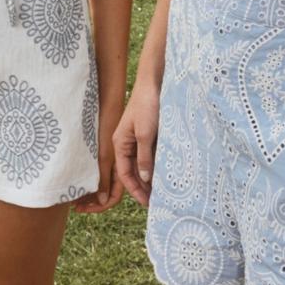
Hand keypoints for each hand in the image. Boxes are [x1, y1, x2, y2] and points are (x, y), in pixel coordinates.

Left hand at [73, 98, 124, 214]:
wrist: (109, 93)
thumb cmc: (109, 119)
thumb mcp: (105, 151)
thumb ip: (105, 176)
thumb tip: (103, 200)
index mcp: (118, 165)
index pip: (112, 196)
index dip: (99, 207)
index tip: (81, 210)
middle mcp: (114, 161)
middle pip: (106, 190)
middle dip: (91, 201)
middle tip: (73, 206)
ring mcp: (109, 152)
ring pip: (100, 178)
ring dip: (88, 189)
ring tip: (70, 193)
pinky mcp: (102, 143)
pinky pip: (97, 165)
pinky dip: (87, 174)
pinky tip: (74, 173)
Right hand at [113, 76, 160, 206]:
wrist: (155, 82)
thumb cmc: (147, 105)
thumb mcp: (145, 134)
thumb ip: (144, 157)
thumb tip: (144, 179)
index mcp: (120, 143)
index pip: (125, 173)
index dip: (135, 189)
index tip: (147, 202)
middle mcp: (126, 143)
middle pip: (132, 171)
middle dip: (142, 187)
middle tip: (156, 201)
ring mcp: (137, 138)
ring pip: (141, 164)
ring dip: (149, 177)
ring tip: (161, 191)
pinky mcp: (148, 133)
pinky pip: (149, 154)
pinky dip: (155, 165)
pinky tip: (164, 173)